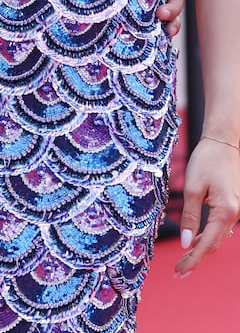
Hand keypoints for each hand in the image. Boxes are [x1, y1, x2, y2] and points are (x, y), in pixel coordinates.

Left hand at [175, 137, 239, 275]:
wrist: (223, 140)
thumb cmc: (207, 159)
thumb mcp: (193, 187)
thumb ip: (190, 216)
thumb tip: (186, 243)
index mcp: (225, 212)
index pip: (207, 244)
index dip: (193, 260)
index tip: (179, 272)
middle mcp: (234, 214)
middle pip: (214, 244)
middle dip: (196, 259)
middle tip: (178, 271)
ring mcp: (235, 210)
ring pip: (218, 237)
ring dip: (201, 248)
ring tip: (183, 259)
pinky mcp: (232, 204)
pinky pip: (220, 227)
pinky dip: (207, 235)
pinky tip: (195, 239)